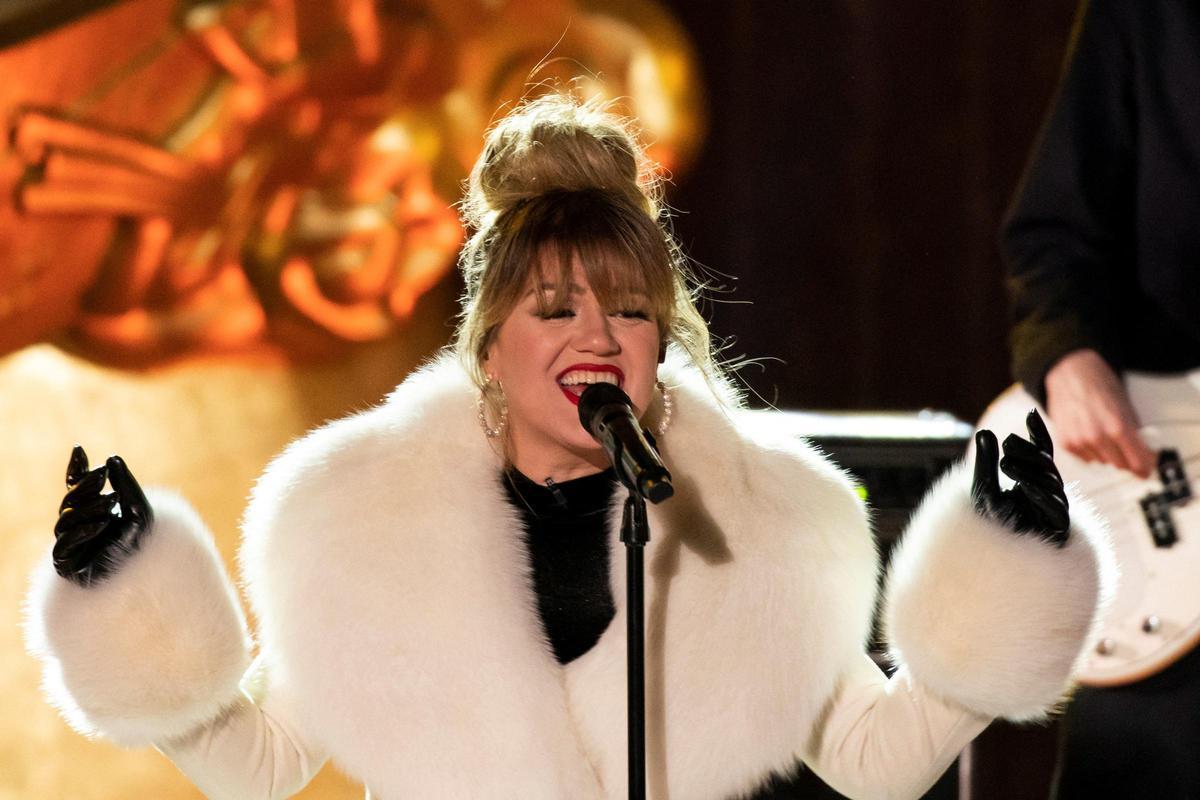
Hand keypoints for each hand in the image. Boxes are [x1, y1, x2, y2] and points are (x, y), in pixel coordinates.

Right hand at [53, 445, 153, 585]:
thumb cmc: (147, 545)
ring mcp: (72, 545)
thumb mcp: (140, 509)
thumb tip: (112, 458)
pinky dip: (81, 533)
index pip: (77, 487)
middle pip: (70, 501)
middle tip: (103, 476)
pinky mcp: (67, 566)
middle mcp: (80, 526)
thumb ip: (126, 486)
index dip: (76, 469)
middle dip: (86, 487)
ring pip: (65, 521)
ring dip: (87, 510)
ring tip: (110, 505)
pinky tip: (101, 524)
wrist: (149, 577)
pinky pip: (64, 546)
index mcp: (94, 511)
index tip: (80, 449)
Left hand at [973, 409, 1069, 545]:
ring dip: (1029, 473)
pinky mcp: (1058, 533)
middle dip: (1028, 453)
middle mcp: (1047, 494)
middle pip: (1046, 466)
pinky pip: (1055, 511)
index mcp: (1033, 482)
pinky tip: (1024, 487)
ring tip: (1005, 463)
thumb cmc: (987, 525)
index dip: (1037, 433)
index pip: (1041, 453)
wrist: (989, 564)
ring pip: (1051, 485)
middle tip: (1008, 442)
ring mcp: (1054, 512)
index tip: (1030, 412)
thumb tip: (986, 433)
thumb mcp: (982, 490)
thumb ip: (985, 464)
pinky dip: (1039, 497)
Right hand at [1044, 349, 1154, 477]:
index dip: (1144, 466)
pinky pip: (1085, 457)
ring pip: (1102, 462)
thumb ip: (1135, 432)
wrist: (1070, 373)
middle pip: (1120, 465)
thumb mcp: (1126, 406)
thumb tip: (1142, 450)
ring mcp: (1079, 442)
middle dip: (1126, 458)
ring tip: (1102, 433)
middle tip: (1126, 447)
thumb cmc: (1097, 384)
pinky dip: (1089, 450)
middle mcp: (1097, 437)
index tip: (1146, 468)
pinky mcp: (1066, 443)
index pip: (1137, 462)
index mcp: (1118, 428)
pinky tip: (1088, 434)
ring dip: (1105, 453)